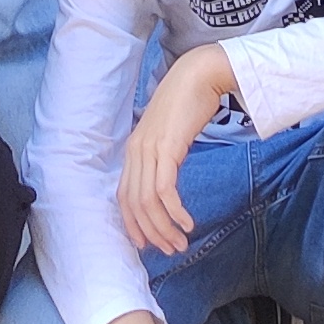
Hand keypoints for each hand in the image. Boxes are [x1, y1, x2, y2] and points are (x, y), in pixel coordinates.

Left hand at [118, 45, 234, 256]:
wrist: (199, 74)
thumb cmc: (188, 103)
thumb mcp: (169, 133)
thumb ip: (163, 155)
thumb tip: (166, 180)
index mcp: (134, 149)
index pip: (123, 196)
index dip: (133, 224)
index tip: (148, 244)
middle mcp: (136, 151)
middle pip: (135, 205)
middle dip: (152, 233)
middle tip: (171, 249)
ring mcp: (149, 149)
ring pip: (148, 202)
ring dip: (164, 228)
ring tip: (181, 241)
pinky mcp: (167, 148)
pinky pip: (164, 190)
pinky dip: (174, 212)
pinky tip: (188, 222)